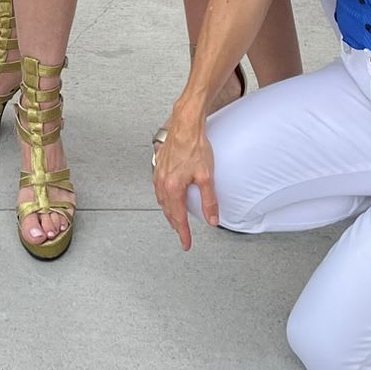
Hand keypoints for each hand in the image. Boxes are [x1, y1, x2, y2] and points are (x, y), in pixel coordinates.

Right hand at [151, 110, 216, 249]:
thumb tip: (212, 219)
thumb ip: (209, 200)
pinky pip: (158, 188)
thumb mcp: (206, 177)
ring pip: (161, 200)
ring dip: (168, 212)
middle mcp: (162, 182)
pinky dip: (163, 198)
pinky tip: (166, 196)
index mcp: (173, 188)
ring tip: (175, 219)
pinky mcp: (159, 165)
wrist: (185, 126)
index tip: (186, 243)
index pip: (178, 217)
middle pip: (168, 210)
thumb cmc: (194, 146)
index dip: (183, 233)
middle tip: (182, 234)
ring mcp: (158, 173)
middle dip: (175, 225)